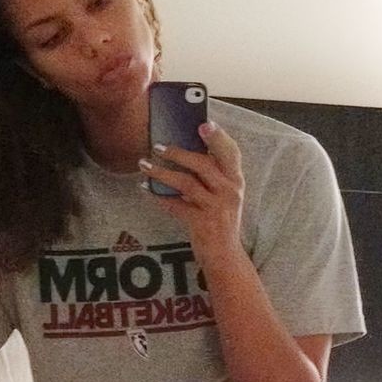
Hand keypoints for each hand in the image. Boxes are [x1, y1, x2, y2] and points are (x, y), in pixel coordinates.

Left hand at [138, 121, 243, 269]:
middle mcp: (230, 192)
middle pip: (204, 164)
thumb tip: (184, 152)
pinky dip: (159, 197)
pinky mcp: (202, 223)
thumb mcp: (225, 197)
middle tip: (157, 146)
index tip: (204, 124)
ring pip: (186, 183)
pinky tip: (145, 189)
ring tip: (144, 164)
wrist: (226, 257)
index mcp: (236, 181)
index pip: (230, 152)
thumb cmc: (221, 222)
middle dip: (179, 153)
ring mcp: (216, 208)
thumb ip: (213, 176)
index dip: (218, 137)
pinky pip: (176, 205)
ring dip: (162, 172)